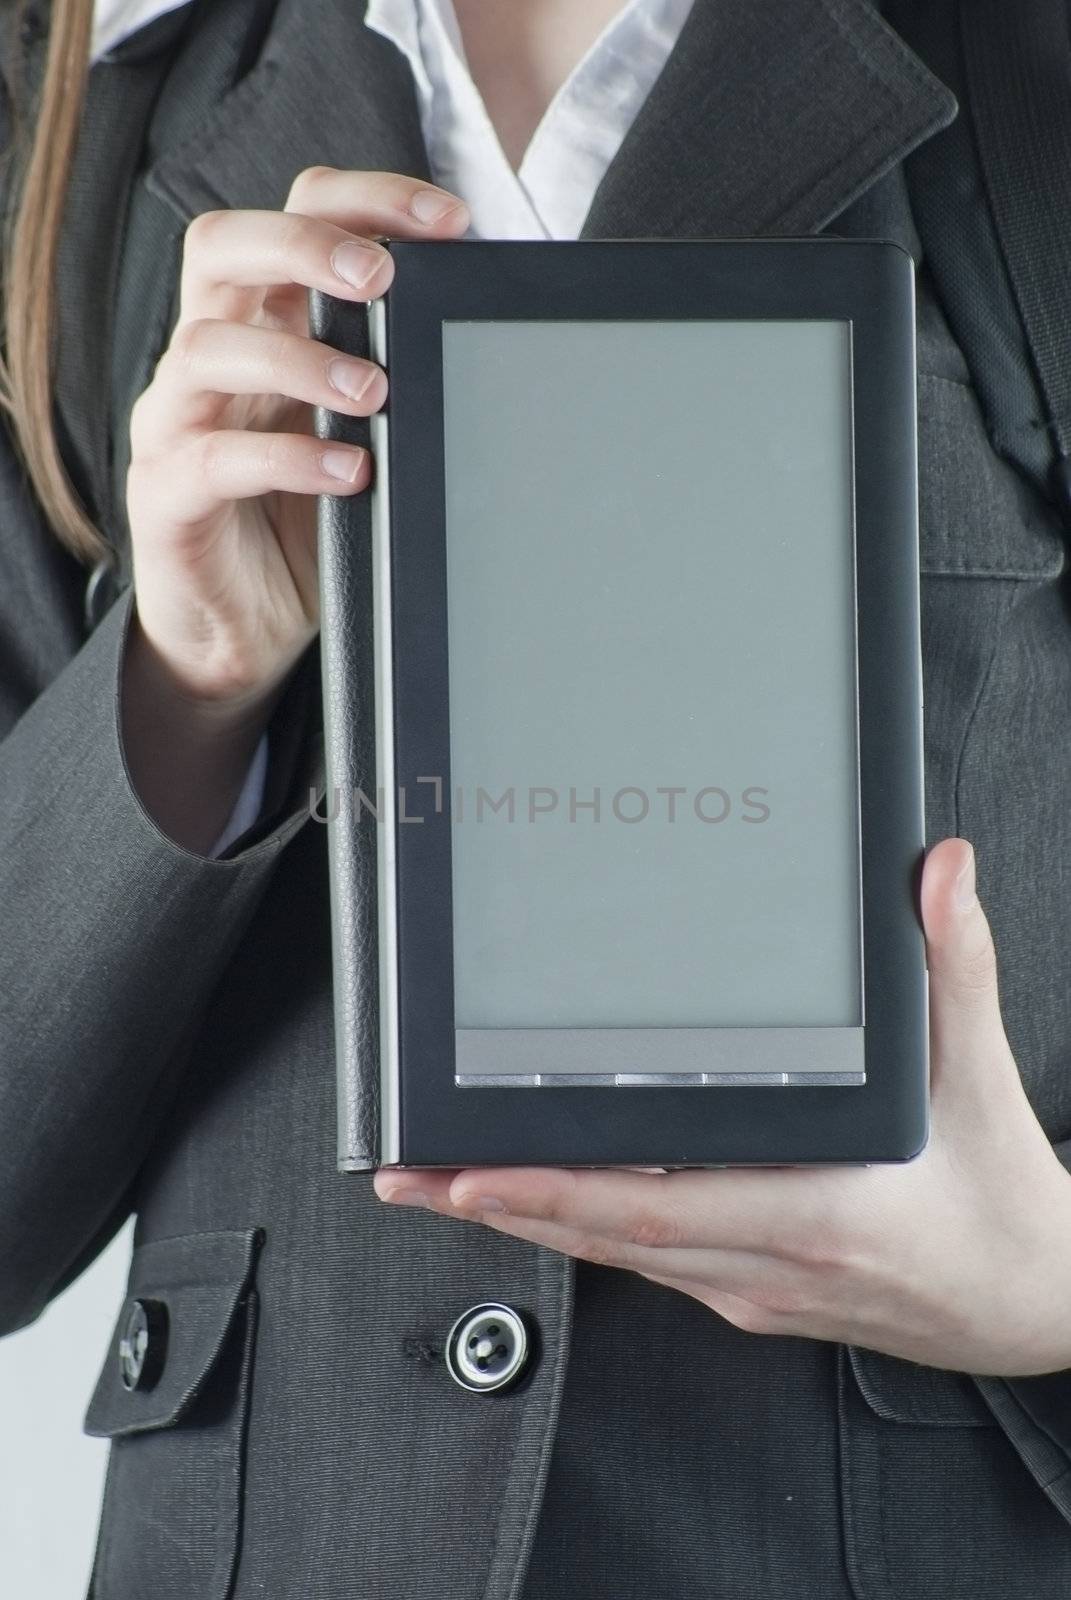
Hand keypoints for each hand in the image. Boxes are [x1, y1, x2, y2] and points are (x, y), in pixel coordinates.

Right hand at [120, 167, 468, 850]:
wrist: (240, 631)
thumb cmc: (306, 525)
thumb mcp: (362, 438)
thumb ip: (398, 380)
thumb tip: (496, 335)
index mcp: (261, 325)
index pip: (292, 215)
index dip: (365, 200)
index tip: (449, 221)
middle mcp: (207, 358)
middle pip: (221, 248)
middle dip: (306, 245)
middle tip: (382, 280)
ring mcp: (175, 422)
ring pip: (208, 347)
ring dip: (301, 358)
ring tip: (376, 392)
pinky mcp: (165, 496)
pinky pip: (213, 459)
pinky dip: (288, 458)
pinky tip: (351, 472)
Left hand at [376, 839, 1070, 1376]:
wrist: (1039, 1306)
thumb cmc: (1006, 1208)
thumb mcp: (981, 1080)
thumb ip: (955, 966)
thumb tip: (941, 870)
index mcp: (815, 1211)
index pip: (651, 1202)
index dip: (551, 1188)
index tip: (470, 1171)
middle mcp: (764, 1261)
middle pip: (600, 1235)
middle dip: (493, 1202)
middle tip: (407, 1176)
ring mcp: (752, 1287)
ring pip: (611, 1256)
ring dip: (523, 1217)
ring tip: (442, 1186)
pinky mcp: (752, 1293)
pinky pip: (645, 1261)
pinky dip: (579, 1230)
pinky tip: (537, 1203)